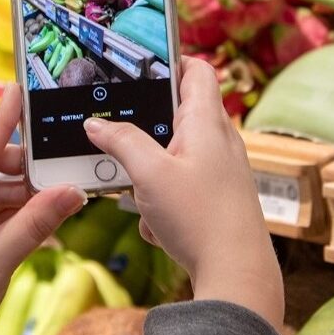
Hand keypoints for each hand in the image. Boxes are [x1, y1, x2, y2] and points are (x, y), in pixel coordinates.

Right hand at [83, 57, 282, 328]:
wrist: (236, 272)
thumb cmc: (200, 217)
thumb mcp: (149, 174)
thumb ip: (122, 142)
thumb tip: (97, 123)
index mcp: (207, 122)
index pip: (197, 70)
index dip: (170, 62)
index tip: (139, 69)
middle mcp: (220, 141)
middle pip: (179, 115)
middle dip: (146, 130)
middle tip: (120, 140)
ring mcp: (221, 170)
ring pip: (174, 157)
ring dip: (150, 175)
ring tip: (139, 196)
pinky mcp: (218, 198)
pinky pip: (181, 188)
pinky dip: (164, 203)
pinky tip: (159, 226)